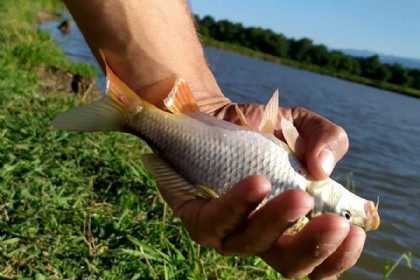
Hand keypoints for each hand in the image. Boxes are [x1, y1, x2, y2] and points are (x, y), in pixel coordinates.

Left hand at [173, 103, 364, 279]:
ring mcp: (226, 230)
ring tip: (300, 196)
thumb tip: (322, 169)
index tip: (355, 233)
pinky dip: (239, 205)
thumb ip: (326, 140)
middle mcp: (257, 235)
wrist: (216, 114)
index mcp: (288, 224)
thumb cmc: (262, 129)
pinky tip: (259, 184)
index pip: (314, 261)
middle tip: (335, 223)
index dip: (336, 258)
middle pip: (286, 264)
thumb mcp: (302, 127)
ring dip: (279, 222)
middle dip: (313, 246)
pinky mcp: (198, 216)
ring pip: (251, 243)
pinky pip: (216, 220)